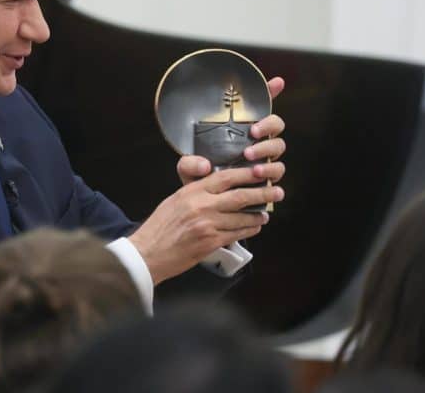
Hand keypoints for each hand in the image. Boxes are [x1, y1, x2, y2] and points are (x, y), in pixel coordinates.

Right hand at [128, 167, 283, 284]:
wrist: (148, 252)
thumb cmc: (159, 227)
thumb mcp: (175, 200)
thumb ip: (196, 191)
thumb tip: (217, 186)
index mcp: (192, 191)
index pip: (225, 177)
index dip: (247, 174)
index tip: (260, 172)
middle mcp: (202, 206)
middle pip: (240, 196)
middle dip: (262, 194)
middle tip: (276, 192)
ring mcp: (208, 225)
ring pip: (243, 217)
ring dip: (258, 215)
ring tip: (265, 213)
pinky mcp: (211, 242)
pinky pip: (237, 234)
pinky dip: (249, 230)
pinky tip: (254, 227)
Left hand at [176, 76, 287, 182]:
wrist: (204, 202)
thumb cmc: (197, 178)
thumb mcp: (187, 168)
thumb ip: (189, 163)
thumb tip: (203, 165)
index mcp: (239, 129)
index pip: (257, 106)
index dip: (269, 91)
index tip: (276, 82)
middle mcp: (255, 141)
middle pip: (276, 124)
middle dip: (268, 125)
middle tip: (253, 133)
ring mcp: (263, 158)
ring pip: (278, 147)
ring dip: (268, 151)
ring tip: (252, 160)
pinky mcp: (266, 177)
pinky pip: (277, 172)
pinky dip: (271, 173)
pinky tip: (259, 176)